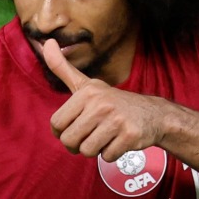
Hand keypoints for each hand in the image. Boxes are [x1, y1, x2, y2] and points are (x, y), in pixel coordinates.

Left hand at [43, 39, 169, 160]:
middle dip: (78, 144)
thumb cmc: (113, 102)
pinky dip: (112, 154)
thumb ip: (63, 68)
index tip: (75, 128)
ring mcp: (117, 120)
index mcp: (87, 92)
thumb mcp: (87, 84)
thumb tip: (46, 42)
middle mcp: (101, 103)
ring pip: (87, 151)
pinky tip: (119, 141)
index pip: (56, 123)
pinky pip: (107, 156)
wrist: (153, 114)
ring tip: (106, 136)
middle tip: (91, 136)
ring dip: (95, 149)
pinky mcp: (130, 135)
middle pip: (69, 140)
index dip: (63, 132)